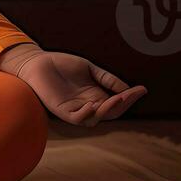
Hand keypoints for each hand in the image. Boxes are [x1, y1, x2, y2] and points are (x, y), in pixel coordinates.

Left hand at [0, 44, 146, 126]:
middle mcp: (88, 105)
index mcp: (96, 96)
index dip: (130, 97)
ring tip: (116, 99)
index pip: (117, 102)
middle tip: (130, 95)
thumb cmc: (62, 65)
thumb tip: (127, 89)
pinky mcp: (61, 111)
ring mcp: (75, 109)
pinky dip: (86, 114)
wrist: (37, 62)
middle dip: (123, 105)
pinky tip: (92, 104)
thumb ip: (106, 78)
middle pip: (110, 112)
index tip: (143, 89)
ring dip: (107, 110)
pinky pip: (76, 118)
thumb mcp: (90, 69)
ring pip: (96, 118)